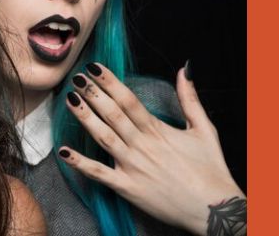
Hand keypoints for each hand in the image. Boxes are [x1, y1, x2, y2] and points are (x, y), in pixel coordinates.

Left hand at [57, 63, 245, 235]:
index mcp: (158, 131)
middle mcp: (143, 146)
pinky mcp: (128, 188)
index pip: (129, 100)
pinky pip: (100, 174)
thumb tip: (184, 70)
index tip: (93, 67)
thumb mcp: (205, 130)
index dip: (110, 82)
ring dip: (85, 118)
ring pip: (104, 138)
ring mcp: (133, 167)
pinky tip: (63, 151)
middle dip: (92, 94)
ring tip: (69, 100)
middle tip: (75, 77)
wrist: (215, 211)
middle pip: (113, 114)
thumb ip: (190, 100)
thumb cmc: (211, 171)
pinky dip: (81, 163)